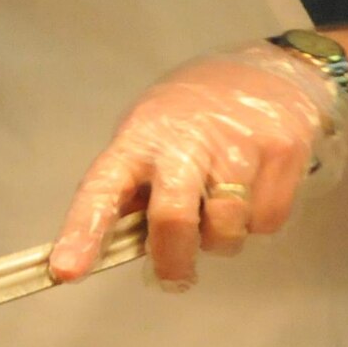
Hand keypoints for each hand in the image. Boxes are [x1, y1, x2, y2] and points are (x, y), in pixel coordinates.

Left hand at [48, 43, 347, 290]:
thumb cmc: (197, 109)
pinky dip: (258, 221)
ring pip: (226, 231)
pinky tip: (254, 189)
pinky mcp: (281, 153)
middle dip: (173, 260)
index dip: (82, 232)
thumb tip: (115, 243)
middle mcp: (186, 140)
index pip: (102, 187)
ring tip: (222, 208)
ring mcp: (238, 146)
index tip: (65, 270)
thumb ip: (136, 184)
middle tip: (174, 277)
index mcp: (141, 137)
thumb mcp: (152, 130)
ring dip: (222, 238)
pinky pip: (266, 222)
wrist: (273, 69)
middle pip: (172, 219)